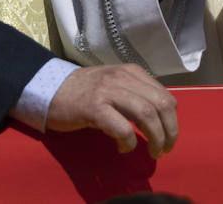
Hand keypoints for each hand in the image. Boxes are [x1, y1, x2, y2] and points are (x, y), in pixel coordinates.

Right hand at [45, 64, 178, 157]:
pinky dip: (128, 142)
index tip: (169, 136)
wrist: (50, 90)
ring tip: (152, 151)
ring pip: (146, 114)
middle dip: (169, 131)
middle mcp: (122, 77)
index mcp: (131, 71)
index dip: (172, 120)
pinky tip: (122, 148)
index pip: (165, 95)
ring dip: (155, 138)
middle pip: (161, 105)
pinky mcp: (94, 107)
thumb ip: (135, 93)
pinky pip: (122, 128)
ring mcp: (108, 91)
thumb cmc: (83, 91)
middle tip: (165, 149)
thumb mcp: (114, 84)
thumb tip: (159, 117)